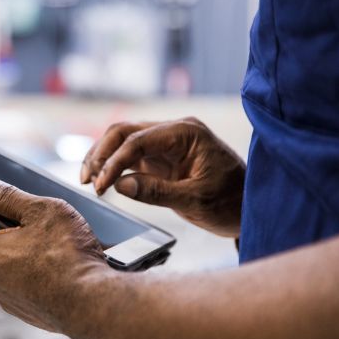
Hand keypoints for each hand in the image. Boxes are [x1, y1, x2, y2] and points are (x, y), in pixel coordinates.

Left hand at [0, 175, 108, 332]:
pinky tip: (50, 258)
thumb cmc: (69, 256)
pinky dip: (28, 265)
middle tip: (14, 207)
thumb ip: (5, 195)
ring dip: (15, 244)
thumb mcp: (39, 210)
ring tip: (44, 235)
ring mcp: (5, 295)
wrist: (94, 303)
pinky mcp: (24, 307)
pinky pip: (18, 278)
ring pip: (2, 260)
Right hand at [81, 118, 244, 236]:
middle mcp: (173, 131)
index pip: (138, 140)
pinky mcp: (160, 157)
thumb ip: (157, 191)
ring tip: (87, 181)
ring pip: (122, 141)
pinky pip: (128, 155)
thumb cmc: (232, 201)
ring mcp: (165, 143)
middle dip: (101, 154)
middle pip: (124, 132)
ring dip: (102, 158)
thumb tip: (120, 185)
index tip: (100, 186)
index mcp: (186, 133)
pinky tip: (101, 181)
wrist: (251, 207)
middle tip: (87, 180)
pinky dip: (112, 166)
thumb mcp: (196, 200)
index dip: (114, 162)